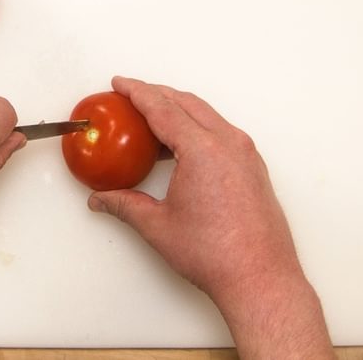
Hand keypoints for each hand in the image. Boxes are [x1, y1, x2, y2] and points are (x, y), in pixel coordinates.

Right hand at [89, 77, 331, 357]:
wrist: (260, 278)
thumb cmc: (218, 255)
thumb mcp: (158, 226)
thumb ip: (125, 205)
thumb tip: (102, 199)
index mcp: (203, 150)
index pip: (163, 108)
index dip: (137, 92)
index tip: (120, 84)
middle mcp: (229, 144)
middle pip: (187, 103)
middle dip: (157, 94)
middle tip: (132, 96)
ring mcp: (246, 154)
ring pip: (207, 115)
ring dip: (179, 110)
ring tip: (152, 120)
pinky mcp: (254, 166)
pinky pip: (222, 132)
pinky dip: (198, 127)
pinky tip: (181, 147)